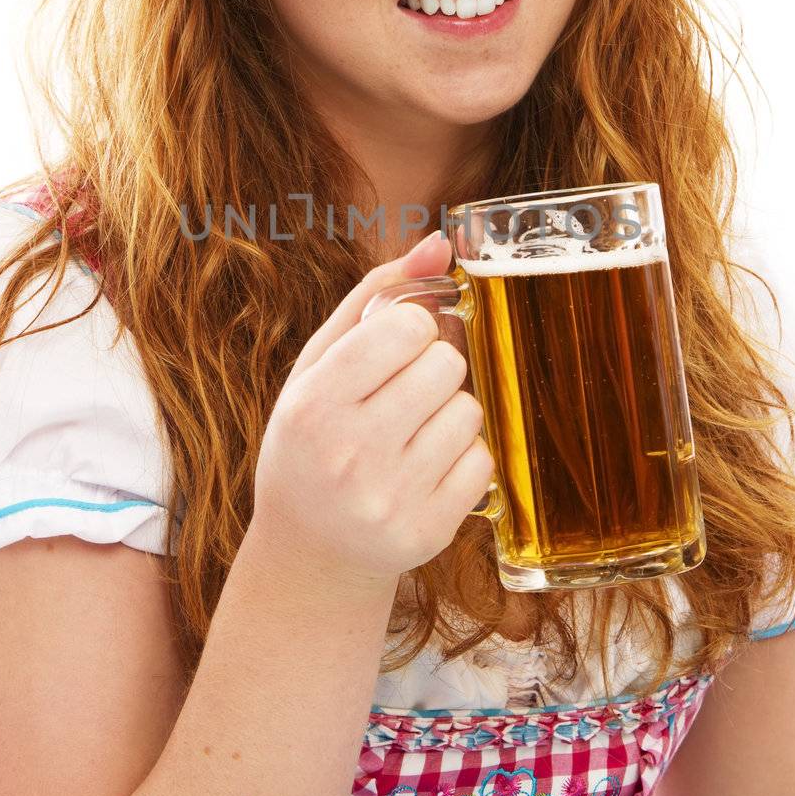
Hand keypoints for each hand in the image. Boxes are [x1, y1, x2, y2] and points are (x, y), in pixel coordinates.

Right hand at [250, 231, 492, 591]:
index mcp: (314, 404)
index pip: (406, 328)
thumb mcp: (318, 366)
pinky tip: (427, 470)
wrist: (310, 552)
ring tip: (413, 434)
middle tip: (404, 394)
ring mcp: (391, 498)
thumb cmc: (313, 441)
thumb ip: (374, 296)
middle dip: (434, 369)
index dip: (411, 330)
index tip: (394, 350)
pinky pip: (484, 461)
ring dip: (451, 412)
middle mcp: (350, 454)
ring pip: (470, 411)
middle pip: (447, 365)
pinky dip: (464, 458)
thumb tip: (441, 244)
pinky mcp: (428, 532)